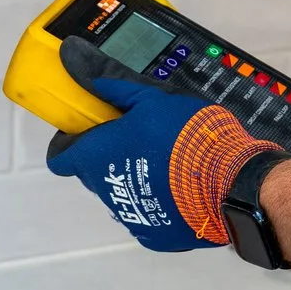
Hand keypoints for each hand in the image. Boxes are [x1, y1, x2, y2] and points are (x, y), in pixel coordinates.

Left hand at [44, 36, 280, 252]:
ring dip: (134, 177)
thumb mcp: (149, 97)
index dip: (72, 142)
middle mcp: (104, 192)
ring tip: (168, 162)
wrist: (231, 182)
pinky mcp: (154, 235)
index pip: (60, 158)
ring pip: (121, 193)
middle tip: (142, 137)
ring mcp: (129, 217)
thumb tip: (70, 54)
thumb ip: (108, 81)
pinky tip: (180, 186)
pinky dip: (157, 200)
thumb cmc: (185, 133)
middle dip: (110, 156)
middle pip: (93, 173)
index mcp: (95, 157)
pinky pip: (146, 213)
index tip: (97, 128)